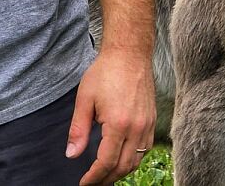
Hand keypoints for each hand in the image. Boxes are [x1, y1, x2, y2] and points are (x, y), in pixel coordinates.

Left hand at [67, 45, 155, 184]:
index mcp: (118, 123)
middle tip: (92, 183)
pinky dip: (133, 159)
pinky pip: (145, 149)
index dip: (94, 177)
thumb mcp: (85, 99)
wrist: (130, 53)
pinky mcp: (152, 120)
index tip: (84, 183)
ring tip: (105, 175)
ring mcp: (147, 124)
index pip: (106, 162)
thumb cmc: (106, 72)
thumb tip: (72, 154)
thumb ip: (78, 130)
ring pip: (136, 161)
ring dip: (120, 171)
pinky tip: (122, 158)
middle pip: (123, 167)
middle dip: (106, 179)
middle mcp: (137, 127)